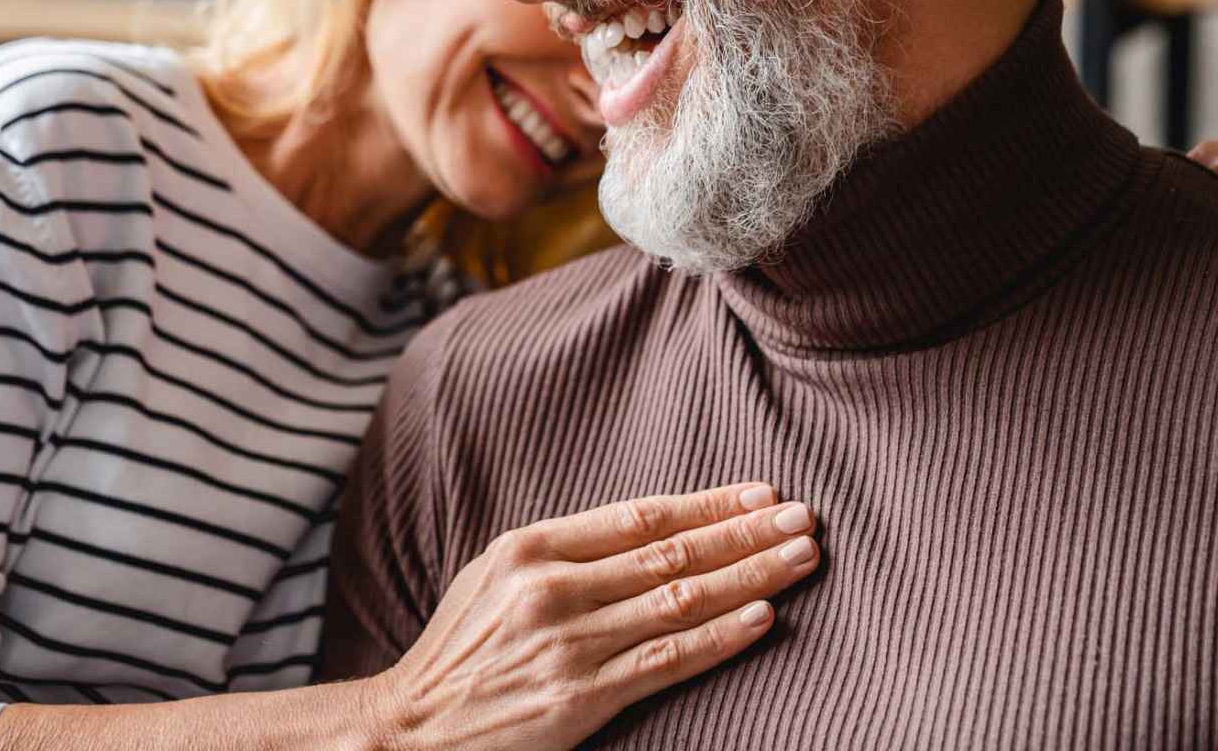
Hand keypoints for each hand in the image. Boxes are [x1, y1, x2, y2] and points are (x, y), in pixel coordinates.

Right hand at [365, 483, 817, 750]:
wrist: (412, 726)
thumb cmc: (460, 649)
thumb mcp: (495, 576)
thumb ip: (563, 553)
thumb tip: (649, 529)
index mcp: (529, 547)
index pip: (640, 516)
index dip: (708, 503)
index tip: (761, 491)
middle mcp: (551, 588)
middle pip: (671, 552)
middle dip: (746, 531)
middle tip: (804, 516)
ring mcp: (568, 644)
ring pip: (680, 600)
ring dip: (751, 575)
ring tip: (801, 557)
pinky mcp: (581, 698)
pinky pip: (666, 660)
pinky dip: (720, 637)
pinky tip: (763, 617)